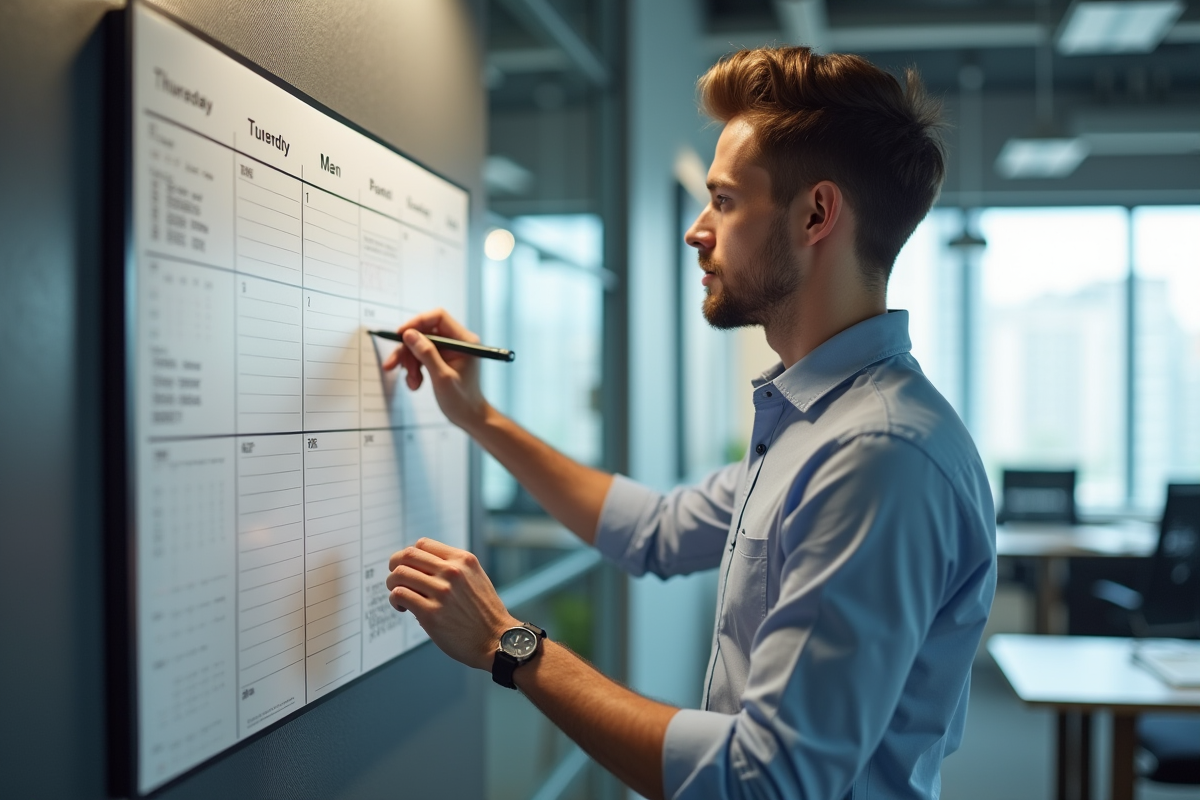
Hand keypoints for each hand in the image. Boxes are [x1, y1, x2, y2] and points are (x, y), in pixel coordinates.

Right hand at [380, 308, 489, 431]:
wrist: (469, 418)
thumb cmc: (462, 401)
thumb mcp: (442, 378)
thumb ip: (427, 354)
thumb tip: (409, 334)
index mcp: (464, 341)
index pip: (438, 317)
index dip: (417, 322)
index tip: (400, 335)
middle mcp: (457, 342)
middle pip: (425, 332)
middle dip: (409, 350)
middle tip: (398, 367)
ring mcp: (449, 350)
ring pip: (419, 345)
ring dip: (410, 363)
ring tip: (412, 383)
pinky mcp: (441, 359)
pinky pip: (421, 356)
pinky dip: (414, 369)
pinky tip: (415, 384)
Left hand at [386, 538, 518, 671]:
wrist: (496, 640)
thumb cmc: (485, 613)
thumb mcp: (476, 578)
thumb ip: (453, 568)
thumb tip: (422, 567)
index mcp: (463, 560)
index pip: (423, 544)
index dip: (410, 555)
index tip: (408, 567)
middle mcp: (452, 572)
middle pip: (407, 555)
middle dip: (395, 566)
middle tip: (396, 579)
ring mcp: (441, 592)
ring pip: (399, 574)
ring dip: (393, 584)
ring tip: (399, 595)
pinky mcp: (431, 613)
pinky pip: (400, 595)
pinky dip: (395, 600)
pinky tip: (403, 607)